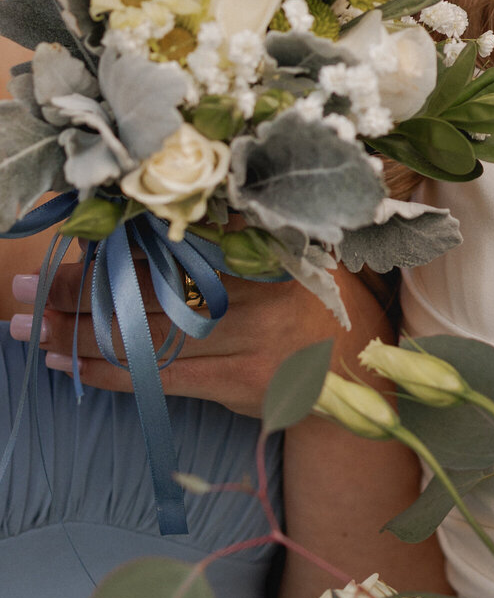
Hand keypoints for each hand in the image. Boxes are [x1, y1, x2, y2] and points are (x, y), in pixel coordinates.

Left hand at [9, 252, 390, 419]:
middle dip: (77, 288)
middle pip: (148, 285)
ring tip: (28, 327)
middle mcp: (259, 284)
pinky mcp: (240, 382)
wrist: (356, 366)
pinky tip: (68, 364)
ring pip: (145, 334)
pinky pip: (158, 377)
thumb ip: (225, 230)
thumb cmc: (304, 295)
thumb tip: (134, 215)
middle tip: (23, 286)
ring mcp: (251, 337)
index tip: (65, 235)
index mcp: (264, 239)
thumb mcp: (279, 246)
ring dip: (76, 334)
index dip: (112, 240)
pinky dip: (106, 372)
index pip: (172, 236)